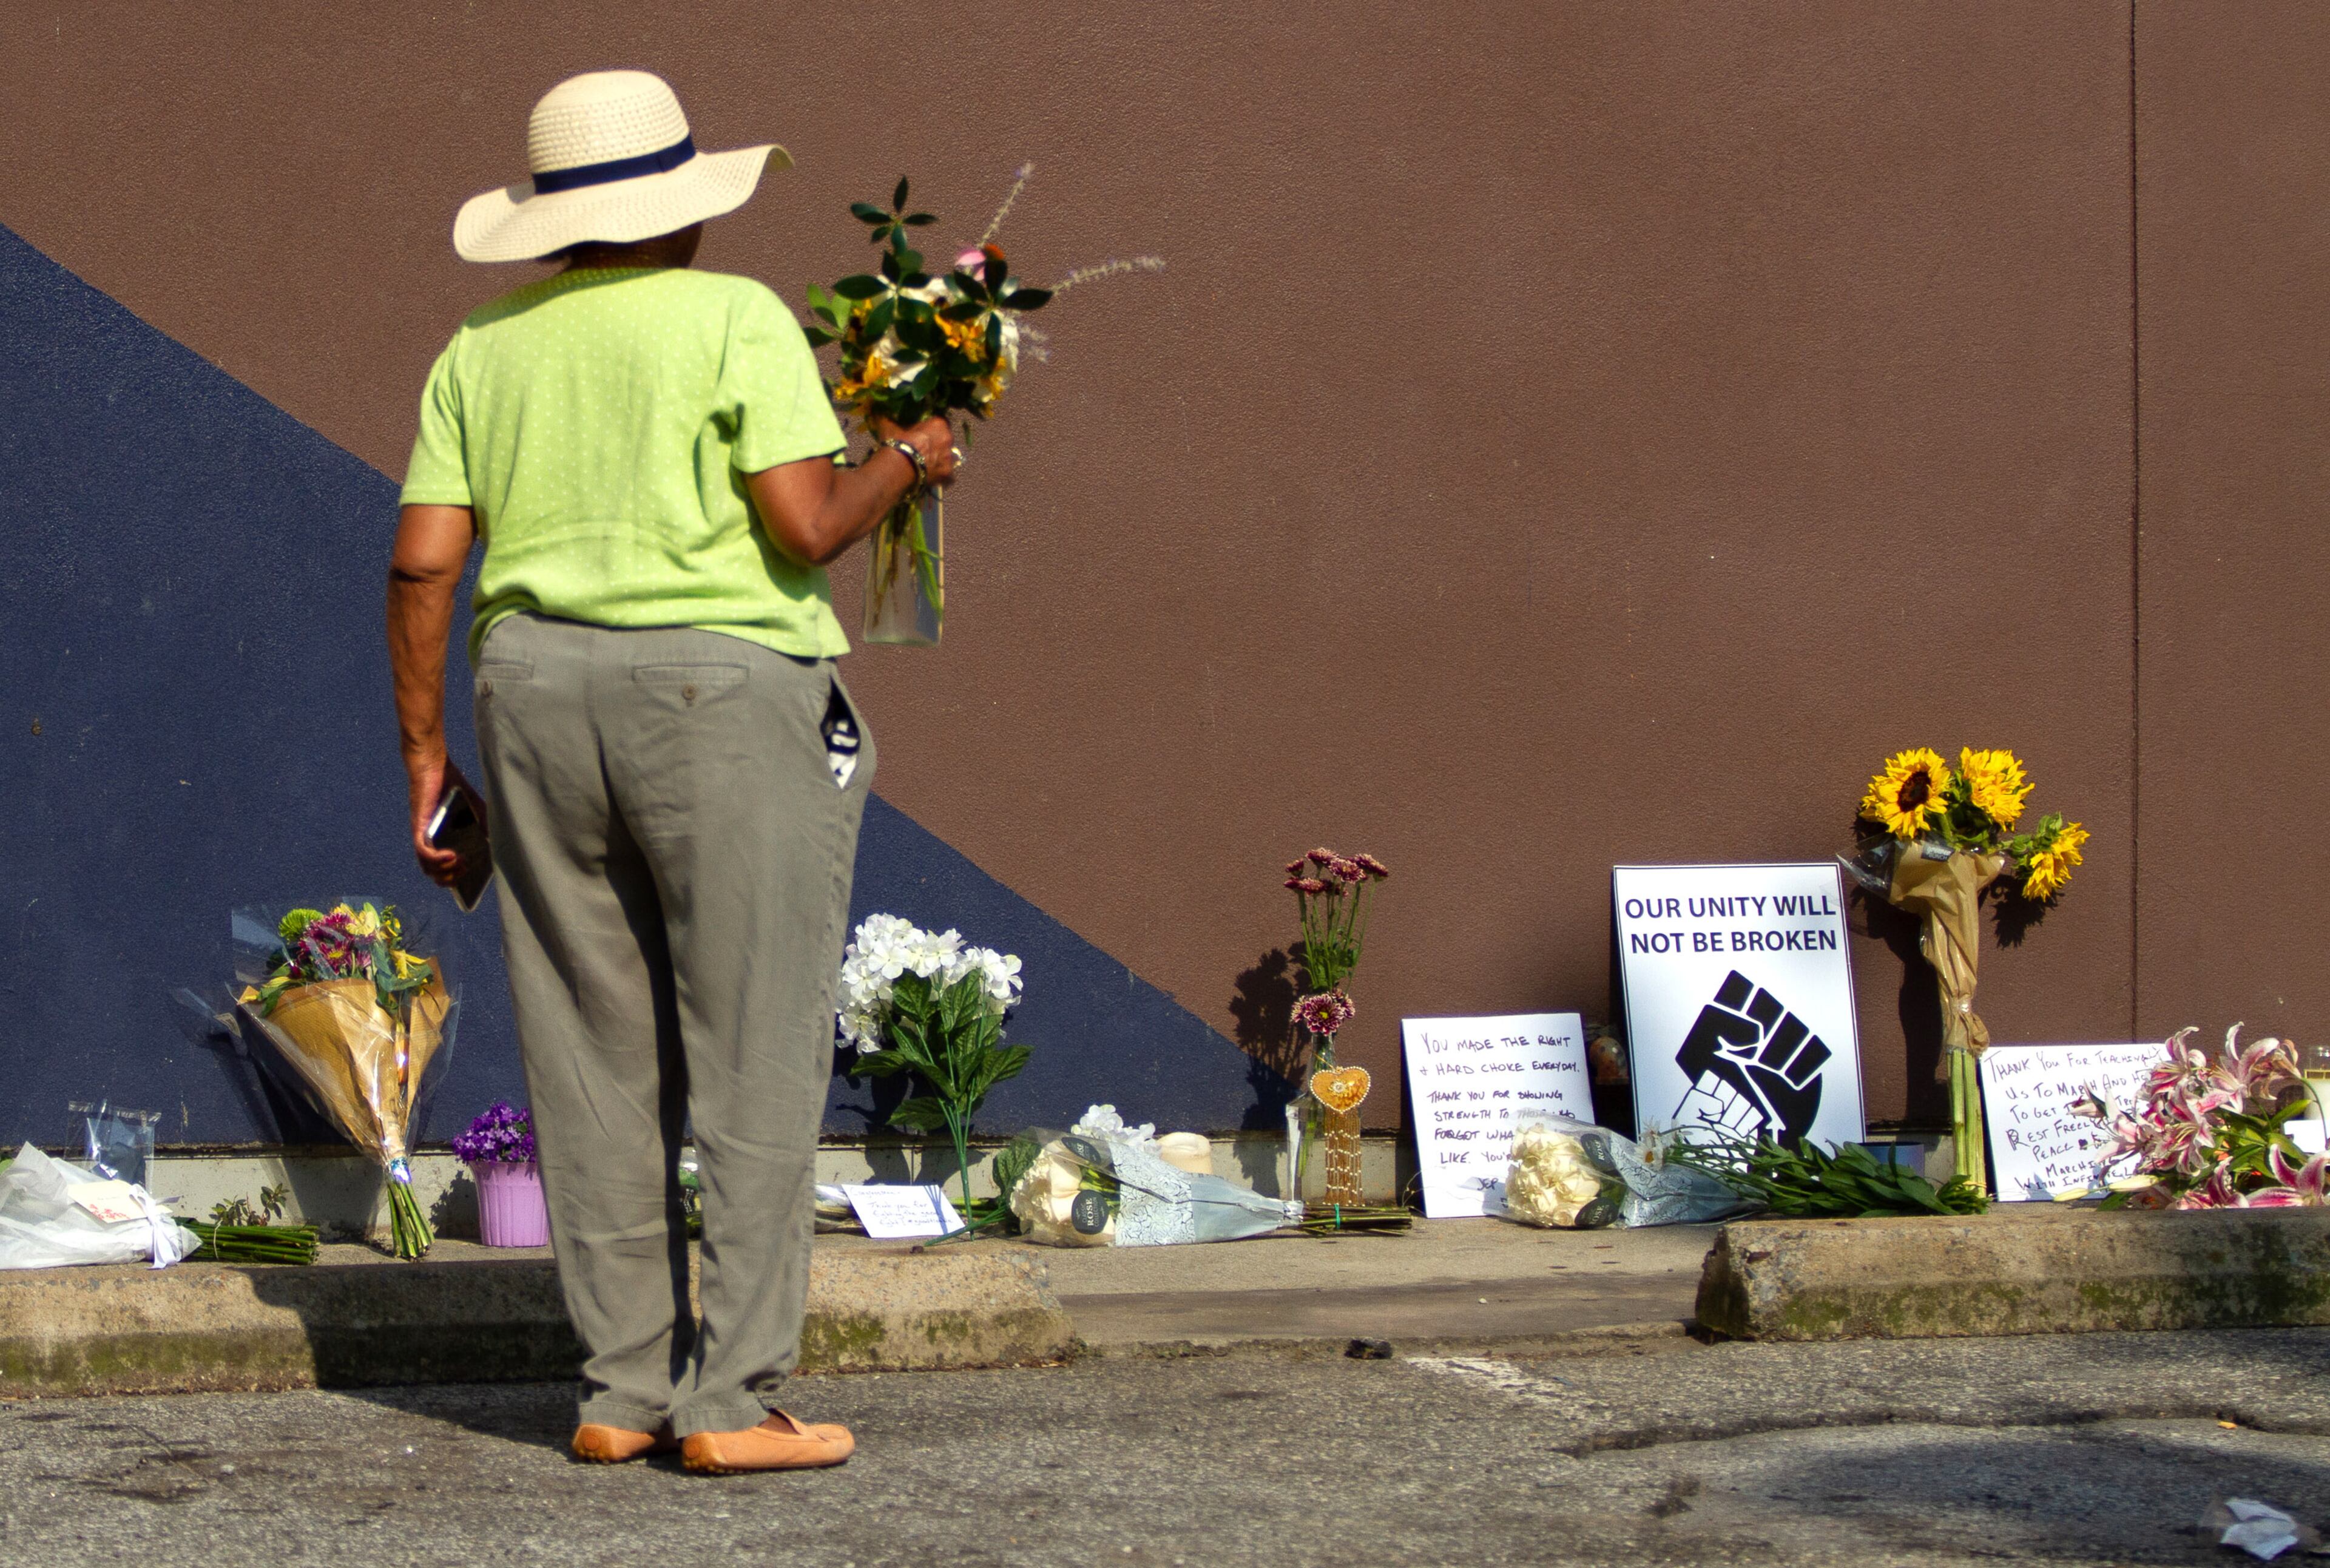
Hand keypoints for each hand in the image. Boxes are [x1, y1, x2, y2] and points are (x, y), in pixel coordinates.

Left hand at [405, 751, 476, 886]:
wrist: (434, 765)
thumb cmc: (452, 785)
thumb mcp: (475, 808)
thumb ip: (484, 824)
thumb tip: (496, 843)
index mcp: (442, 840)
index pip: (444, 869)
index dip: (456, 879)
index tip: (472, 881)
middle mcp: (429, 841)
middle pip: (434, 873)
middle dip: (451, 880)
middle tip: (467, 872)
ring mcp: (423, 835)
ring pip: (427, 867)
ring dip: (445, 872)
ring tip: (463, 864)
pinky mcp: (419, 827)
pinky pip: (423, 851)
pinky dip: (437, 859)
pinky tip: (453, 856)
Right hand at [869, 415, 960, 486]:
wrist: (898, 468)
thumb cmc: (896, 444)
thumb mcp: (890, 427)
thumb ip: (888, 419)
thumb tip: (878, 411)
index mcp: (938, 424)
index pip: (938, 424)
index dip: (929, 430)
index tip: (920, 435)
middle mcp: (948, 439)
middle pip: (945, 440)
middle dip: (937, 445)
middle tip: (923, 451)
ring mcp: (949, 458)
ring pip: (948, 458)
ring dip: (940, 460)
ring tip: (926, 466)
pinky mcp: (947, 475)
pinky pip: (949, 477)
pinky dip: (942, 478)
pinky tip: (932, 478)